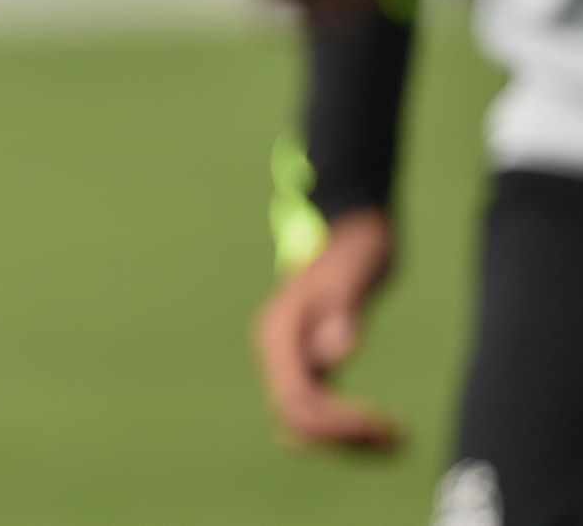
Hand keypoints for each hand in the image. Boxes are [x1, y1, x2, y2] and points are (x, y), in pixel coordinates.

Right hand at [252, 208, 399, 450]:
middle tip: (398, 438)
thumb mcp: (356, 269)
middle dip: (344, 437)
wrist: (353, 231)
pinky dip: (347, 430)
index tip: (383, 424)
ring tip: (397, 443)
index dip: (336, 423)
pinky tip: (384, 432)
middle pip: (297, 419)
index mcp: (278, 333)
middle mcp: (276, 352)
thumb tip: (332, 353)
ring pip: (306, 424)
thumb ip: (343, 307)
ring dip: (347, 441)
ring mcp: (291, 362)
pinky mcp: (311, 367)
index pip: (295, 399)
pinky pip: (319, 413)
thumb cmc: (356, 248)